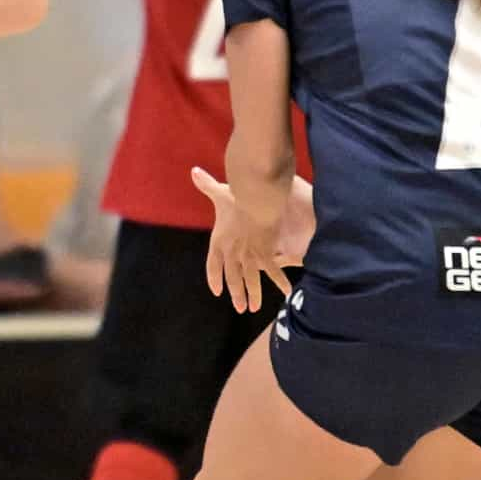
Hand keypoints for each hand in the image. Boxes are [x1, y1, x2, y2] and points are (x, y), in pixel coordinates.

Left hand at [192, 167, 295, 310]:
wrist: (255, 199)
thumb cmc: (238, 194)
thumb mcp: (220, 191)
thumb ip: (207, 184)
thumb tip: (194, 171)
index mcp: (219, 241)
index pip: (213, 265)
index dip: (215, 278)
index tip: (218, 291)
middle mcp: (231, 252)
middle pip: (232, 278)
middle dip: (236, 294)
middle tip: (239, 307)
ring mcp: (247, 255)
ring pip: (250, 280)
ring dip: (253, 295)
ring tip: (254, 308)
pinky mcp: (264, 253)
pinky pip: (272, 272)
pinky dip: (280, 282)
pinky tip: (287, 292)